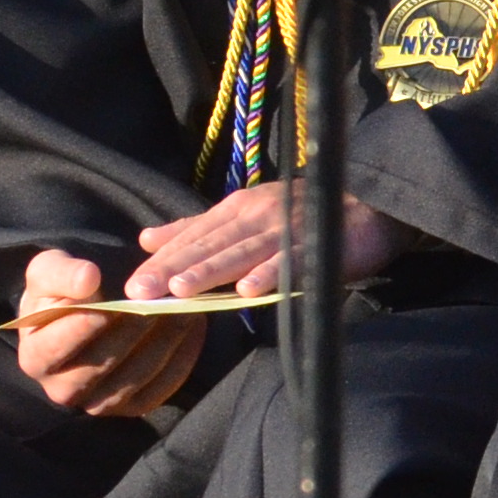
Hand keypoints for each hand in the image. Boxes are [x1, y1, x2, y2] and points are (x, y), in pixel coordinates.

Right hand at [11, 246, 204, 420]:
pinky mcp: (132, 406)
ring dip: (164, 342)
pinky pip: (161, 388)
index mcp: (35, 358)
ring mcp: (99, 403)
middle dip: (132, 331)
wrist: (87, 310)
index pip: (57, 346)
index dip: (84, 325)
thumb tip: (87, 280)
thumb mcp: (50, 270)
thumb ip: (62, 273)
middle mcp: (63, 389)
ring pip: (135, 377)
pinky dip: (181, 358)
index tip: (110, 304)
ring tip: (184, 309)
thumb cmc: (62, 289)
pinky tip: (194, 328)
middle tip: (160, 301)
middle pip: (100, 364)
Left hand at [125, 178, 401, 301]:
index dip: (162, 259)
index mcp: (237, 209)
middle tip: (139, 291)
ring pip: (241, 253)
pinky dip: (269, 275)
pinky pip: (289, 263)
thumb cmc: (302, 217)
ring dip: (210, 271)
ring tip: (179, 291)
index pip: (193, 235)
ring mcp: (286, 230)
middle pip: (209, 245)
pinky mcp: (316, 245)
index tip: (130, 284)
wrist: (368, 206)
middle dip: (173, 268)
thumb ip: (198, 229)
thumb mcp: (246, 217)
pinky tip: (247, 291)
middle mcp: (256, 216)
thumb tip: (147, 237)